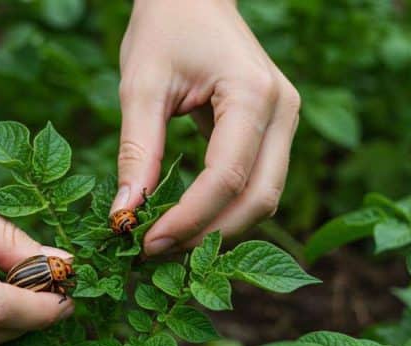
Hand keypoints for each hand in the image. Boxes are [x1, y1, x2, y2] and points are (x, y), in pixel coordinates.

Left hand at [112, 0, 300, 255]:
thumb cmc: (165, 28)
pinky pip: (258, 184)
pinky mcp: (275, 131)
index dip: (189, 218)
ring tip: (167, 241)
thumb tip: (125, 212)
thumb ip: (136, 150)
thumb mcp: (141, 85)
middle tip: (155, 252)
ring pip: (264, 199)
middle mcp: (282, 110)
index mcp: (253, 93)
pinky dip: (225, 210)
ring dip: (219, 228)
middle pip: (259, 198)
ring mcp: (285, 122)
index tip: (146, 242)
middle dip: (208, 234)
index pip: (227, 176)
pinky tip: (186, 221)